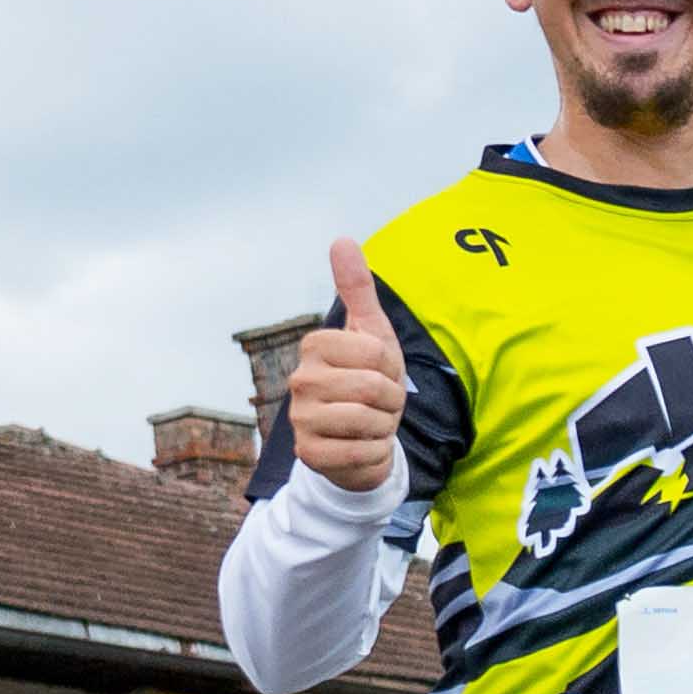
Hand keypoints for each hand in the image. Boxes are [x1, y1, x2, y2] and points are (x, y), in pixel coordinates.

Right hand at [285, 240, 407, 488]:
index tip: (381, 374)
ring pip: (367, 419)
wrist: (362, 439)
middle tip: (380, 403)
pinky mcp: (309, 454)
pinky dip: (374, 452)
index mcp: (315, 346)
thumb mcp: (372, 334)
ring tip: (372, 423)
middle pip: (374, 386)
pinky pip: (360, 452)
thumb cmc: (370, 380)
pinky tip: (363, 447)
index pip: (377, 353)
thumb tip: (342, 239)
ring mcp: (300, 418)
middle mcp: (300, 379)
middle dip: (391, 400)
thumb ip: (358, 290)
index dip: (392, 368)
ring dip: (384, 426)